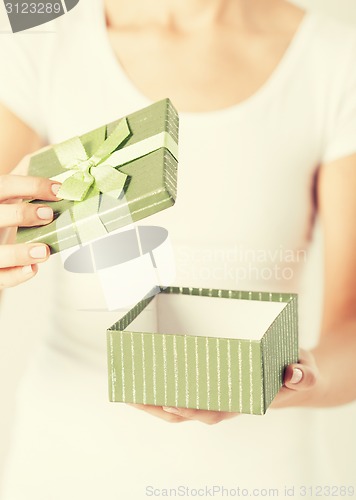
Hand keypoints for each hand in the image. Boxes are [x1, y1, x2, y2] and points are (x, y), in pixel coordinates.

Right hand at [0, 165, 60, 288]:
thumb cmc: (3, 208)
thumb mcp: (10, 190)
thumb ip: (29, 171)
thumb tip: (58, 150)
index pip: (4, 185)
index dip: (31, 186)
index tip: (59, 190)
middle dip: (22, 214)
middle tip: (49, 215)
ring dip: (18, 252)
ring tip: (44, 251)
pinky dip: (15, 275)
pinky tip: (32, 269)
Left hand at [128, 349, 319, 422]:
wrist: (294, 370)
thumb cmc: (296, 369)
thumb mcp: (306, 370)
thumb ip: (303, 374)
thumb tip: (291, 373)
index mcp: (242, 400)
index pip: (213, 410)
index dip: (191, 408)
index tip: (170, 402)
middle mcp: (223, 398)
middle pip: (187, 410)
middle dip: (159, 407)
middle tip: (133, 397)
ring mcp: (214, 389)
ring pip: (179, 402)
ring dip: (153, 400)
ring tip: (127, 392)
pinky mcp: (210, 377)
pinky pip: (183, 385)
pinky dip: (163, 385)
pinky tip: (145, 376)